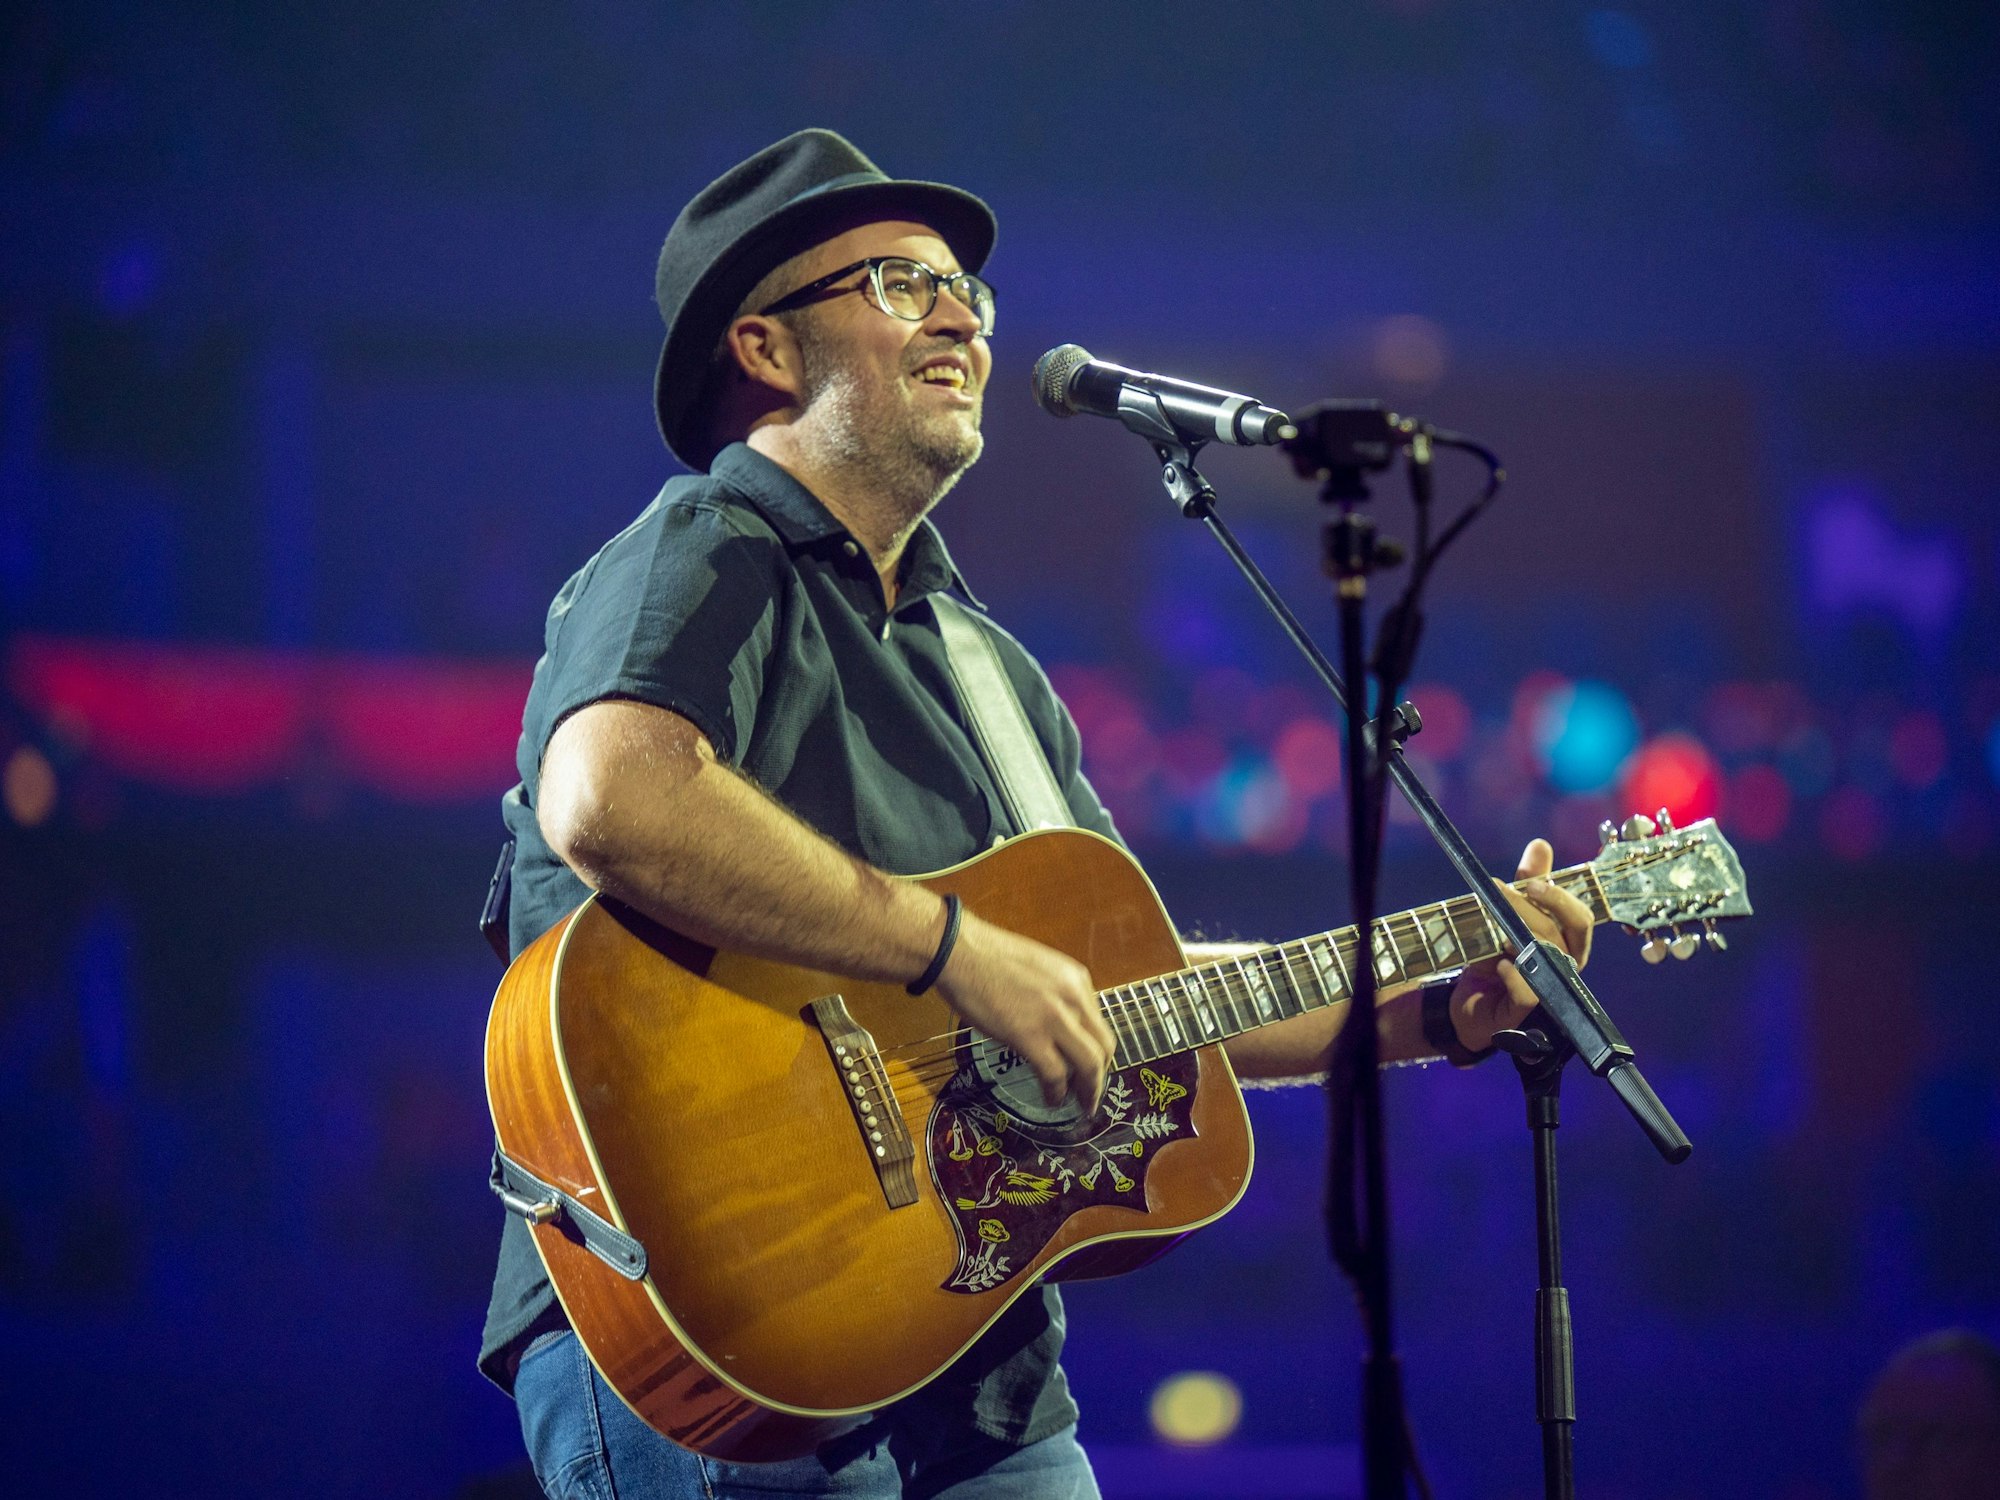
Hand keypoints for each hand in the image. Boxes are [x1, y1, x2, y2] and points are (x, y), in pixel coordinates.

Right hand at [935, 908, 1116, 1111]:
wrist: (957, 950)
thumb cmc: (986, 957)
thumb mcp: (1037, 969)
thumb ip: (1054, 994)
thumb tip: (1055, 1023)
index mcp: (1076, 979)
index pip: (1098, 1023)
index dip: (1096, 1050)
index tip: (1088, 1065)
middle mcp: (1073, 997)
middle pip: (1104, 1046)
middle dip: (1100, 1075)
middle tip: (1091, 1093)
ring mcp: (1054, 1017)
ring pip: (1089, 1064)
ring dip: (1088, 1091)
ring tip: (1081, 1105)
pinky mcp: (1029, 1035)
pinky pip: (1055, 1074)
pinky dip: (1057, 1093)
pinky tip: (1052, 1099)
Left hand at [1448, 838, 1593, 1053]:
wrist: (1468, 999)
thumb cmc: (1497, 956)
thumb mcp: (1508, 915)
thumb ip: (1529, 884)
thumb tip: (1541, 845)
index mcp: (1567, 942)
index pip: (1579, 917)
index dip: (1558, 897)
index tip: (1532, 882)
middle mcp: (1564, 965)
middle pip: (1560, 932)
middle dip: (1530, 908)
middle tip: (1500, 891)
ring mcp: (1549, 989)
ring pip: (1546, 958)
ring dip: (1520, 937)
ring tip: (1497, 928)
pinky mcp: (1525, 1009)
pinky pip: (1528, 992)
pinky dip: (1514, 975)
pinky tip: (1500, 964)